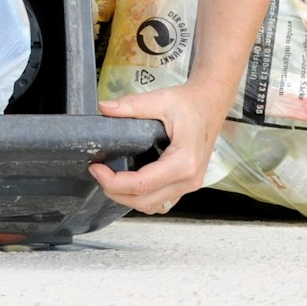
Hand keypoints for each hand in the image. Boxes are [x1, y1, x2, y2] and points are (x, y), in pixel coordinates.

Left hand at [89, 81, 229, 214]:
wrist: (210, 105)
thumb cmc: (191, 104)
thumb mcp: (160, 99)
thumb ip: (132, 105)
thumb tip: (104, 108)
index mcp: (184, 161)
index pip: (142, 184)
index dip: (113, 181)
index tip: (96, 168)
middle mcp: (189, 179)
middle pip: (145, 201)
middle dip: (116, 192)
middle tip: (98, 173)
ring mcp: (190, 185)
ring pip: (153, 206)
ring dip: (128, 198)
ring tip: (111, 178)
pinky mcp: (186, 185)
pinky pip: (161, 202)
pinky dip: (142, 197)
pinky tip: (129, 181)